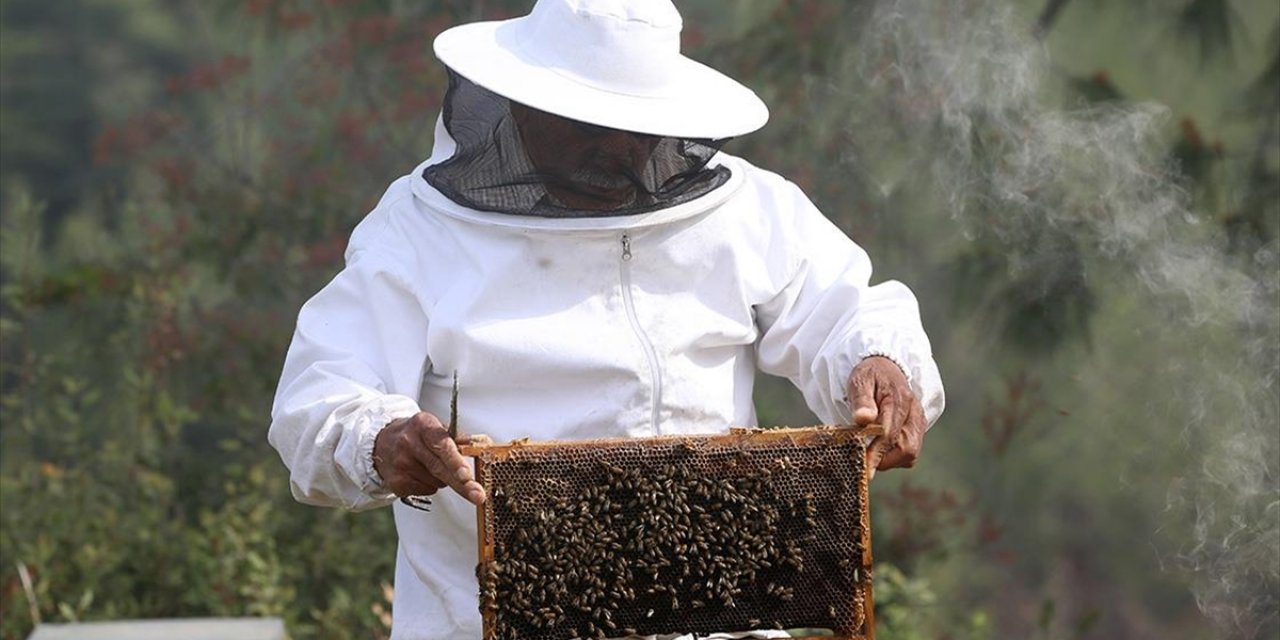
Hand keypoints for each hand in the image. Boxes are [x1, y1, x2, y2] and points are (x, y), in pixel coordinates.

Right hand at [373, 411, 486, 505]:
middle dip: (462, 484)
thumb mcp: (434, 427)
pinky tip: (421, 474)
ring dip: (444, 479)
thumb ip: (458, 436)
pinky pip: (427, 490)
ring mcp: (400, 464)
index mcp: (423, 424)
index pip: (442, 444)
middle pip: (440, 468)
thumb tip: (483, 443)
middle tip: (478, 495)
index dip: (455, 461)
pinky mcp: (397, 482)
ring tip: (431, 465)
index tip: (466, 475)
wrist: (382, 443)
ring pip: (437, 482)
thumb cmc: (416, 435)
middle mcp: (409, 443)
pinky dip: (431, 485)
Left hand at [848, 356, 926, 478]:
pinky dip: (895, 456)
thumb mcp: (859, 381)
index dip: (876, 453)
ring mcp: (919, 421)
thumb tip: (863, 419)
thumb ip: (861, 400)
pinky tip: (880, 446)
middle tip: (863, 459)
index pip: (889, 433)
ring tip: (870, 451)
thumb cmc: (869, 376)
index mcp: (899, 399)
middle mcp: (914, 412)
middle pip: (907, 448)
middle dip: (884, 459)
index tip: (863, 467)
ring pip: (911, 453)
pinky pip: (911, 451)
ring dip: (889, 459)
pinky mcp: (918, 429)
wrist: (885, 368)